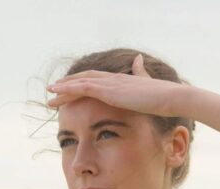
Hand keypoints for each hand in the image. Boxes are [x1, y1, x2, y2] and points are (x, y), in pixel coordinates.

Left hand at [46, 53, 184, 117]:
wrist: (170, 98)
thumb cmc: (163, 98)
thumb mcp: (148, 85)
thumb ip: (140, 73)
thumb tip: (138, 60)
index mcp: (121, 81)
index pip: (96, 80)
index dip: (81, 83)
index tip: (70, 89)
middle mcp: (113, 79)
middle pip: (85, 79)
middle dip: (69, 85)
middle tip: (54, 90)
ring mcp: (110, 84)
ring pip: (80, 83)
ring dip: (63, 88)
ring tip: (49, 93)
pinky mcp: (108, 90)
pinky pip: (83, 88)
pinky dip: (68, 89)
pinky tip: (57, 92)